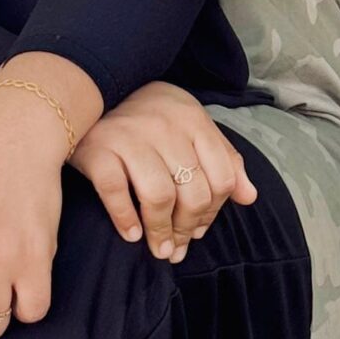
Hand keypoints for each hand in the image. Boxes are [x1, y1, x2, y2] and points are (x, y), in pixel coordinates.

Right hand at [69, 79, 258, 261]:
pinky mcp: (98, 149)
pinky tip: (132, 233)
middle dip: (187, 228)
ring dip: (160, 231)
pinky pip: (116, 192)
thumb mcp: (191, 128)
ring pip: (159, 196)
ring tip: (159, 248)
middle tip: (175, 247)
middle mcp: (165, 126)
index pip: (221, 178)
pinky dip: (125, 219)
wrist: (90, 90)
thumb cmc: (147, 116)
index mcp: (193, 120)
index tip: (198, 229)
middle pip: (193, 192)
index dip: (214, 212)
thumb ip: (223, 158)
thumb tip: (249, 197)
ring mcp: (130, 136)